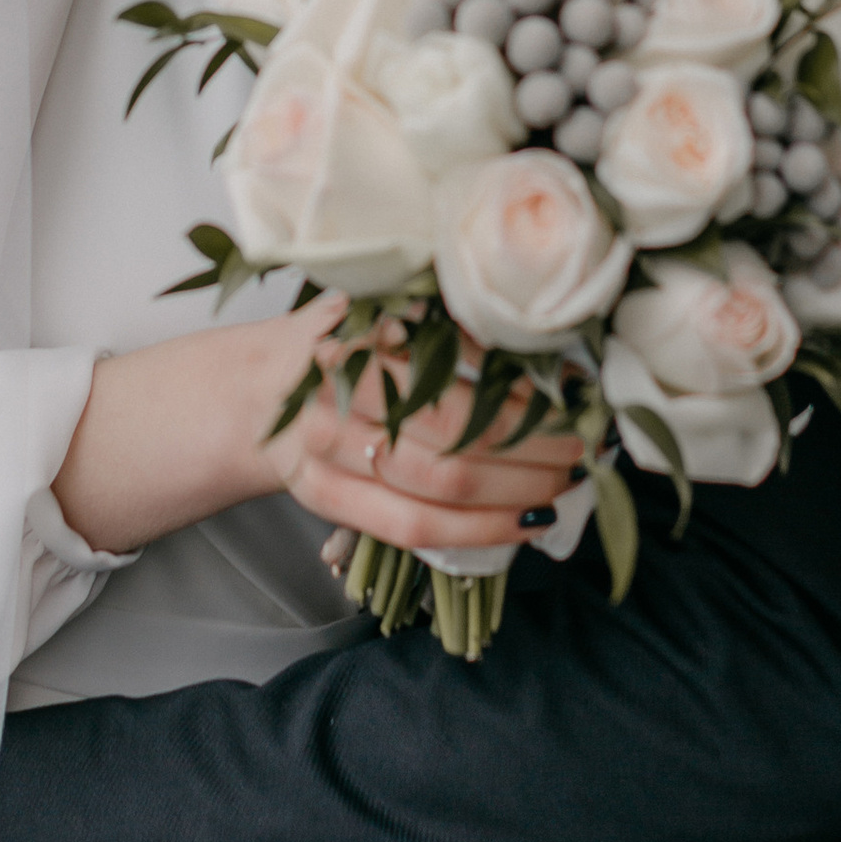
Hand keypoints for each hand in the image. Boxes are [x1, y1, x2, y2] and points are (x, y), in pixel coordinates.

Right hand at [47, 296, 581, 560]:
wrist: (256, 391)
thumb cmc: (344, 344)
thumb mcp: (389, 309)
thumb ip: (451, 320)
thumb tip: (547, 342)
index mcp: (363, 331)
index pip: (460, 373)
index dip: (524, 400)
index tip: (579, 402)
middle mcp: (340, 388)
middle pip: (455, 435)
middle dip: (533, 451)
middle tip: (584, 451)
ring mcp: (327, 448)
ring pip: (438, 487)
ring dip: (514, 493)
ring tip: (563, 488)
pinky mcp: (325, 497)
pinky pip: (409, 528)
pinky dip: (474, 532)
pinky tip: (521, 525)